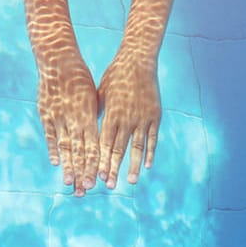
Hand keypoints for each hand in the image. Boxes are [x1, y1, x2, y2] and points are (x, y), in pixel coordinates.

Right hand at [36, 54, 100, 194]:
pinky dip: (53, 149)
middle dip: (83, 172)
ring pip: (66, 146)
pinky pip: (50, 135)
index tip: (98, 181)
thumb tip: (98, 135)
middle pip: (81, 151)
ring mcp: (59, 117)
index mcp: (89, 115)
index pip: (95, 146)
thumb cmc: (80, 78)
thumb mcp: (93, 97)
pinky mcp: (46, 114)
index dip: (96, 165)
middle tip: (86, 191)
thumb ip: (94, 117)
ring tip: (70, 183)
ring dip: (69, 166)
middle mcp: (75, 119)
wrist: (59, 60)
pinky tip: (56, 163)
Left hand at [97, 58, 160, 187]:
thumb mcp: (100, 94)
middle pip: (118, 148)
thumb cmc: (114, 76)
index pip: (104, 143)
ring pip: (137, 147)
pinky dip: (150, 151)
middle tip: (110, 186)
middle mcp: (126, 119)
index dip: (101, 161)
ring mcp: (142, 118)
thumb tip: (91, 132)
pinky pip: (152, 138)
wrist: (137, 61)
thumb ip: (98, 114)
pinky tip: (148, 165)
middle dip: (113, 168)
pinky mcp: (155, 115)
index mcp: (111, 114)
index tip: (97, 176)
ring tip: (132, 181)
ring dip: (134, 165)